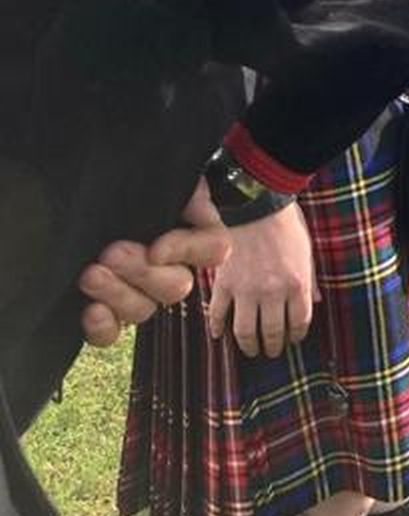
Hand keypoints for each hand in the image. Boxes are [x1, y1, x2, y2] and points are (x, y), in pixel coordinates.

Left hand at [79, 182, 231, 345]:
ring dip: (117, 295)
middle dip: (141, 272)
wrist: (88, 201)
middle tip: (111, 253)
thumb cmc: (128, 186)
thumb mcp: (162, 181)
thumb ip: (185, 189)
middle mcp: (171, 269)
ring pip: (144, 311)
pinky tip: (90, 310)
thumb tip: (195, 203)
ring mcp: (140, 294)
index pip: (212, 250)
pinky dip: (102, 327)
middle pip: (176, 287)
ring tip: (90, 274)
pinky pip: (112, 334)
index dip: (187, 252)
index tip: (156, 247)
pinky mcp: (109, 313)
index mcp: (192, 235)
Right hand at [207, 197, 316, 358]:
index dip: (296, 335)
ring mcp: (246, 290)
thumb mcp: (307, 251)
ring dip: (248, 345)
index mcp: (297, 284)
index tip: (293, 340)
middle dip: (273, 346)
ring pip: (245, 331)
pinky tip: (219, 336)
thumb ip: (310, 280)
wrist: (255, 206)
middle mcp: (272, 292)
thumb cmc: (286, 226)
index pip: (299, 322)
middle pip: (272, 331)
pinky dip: (217, 328)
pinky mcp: (224, 284)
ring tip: (251, 350)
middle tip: (271, 352)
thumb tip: (315, 303)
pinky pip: (218, 314)